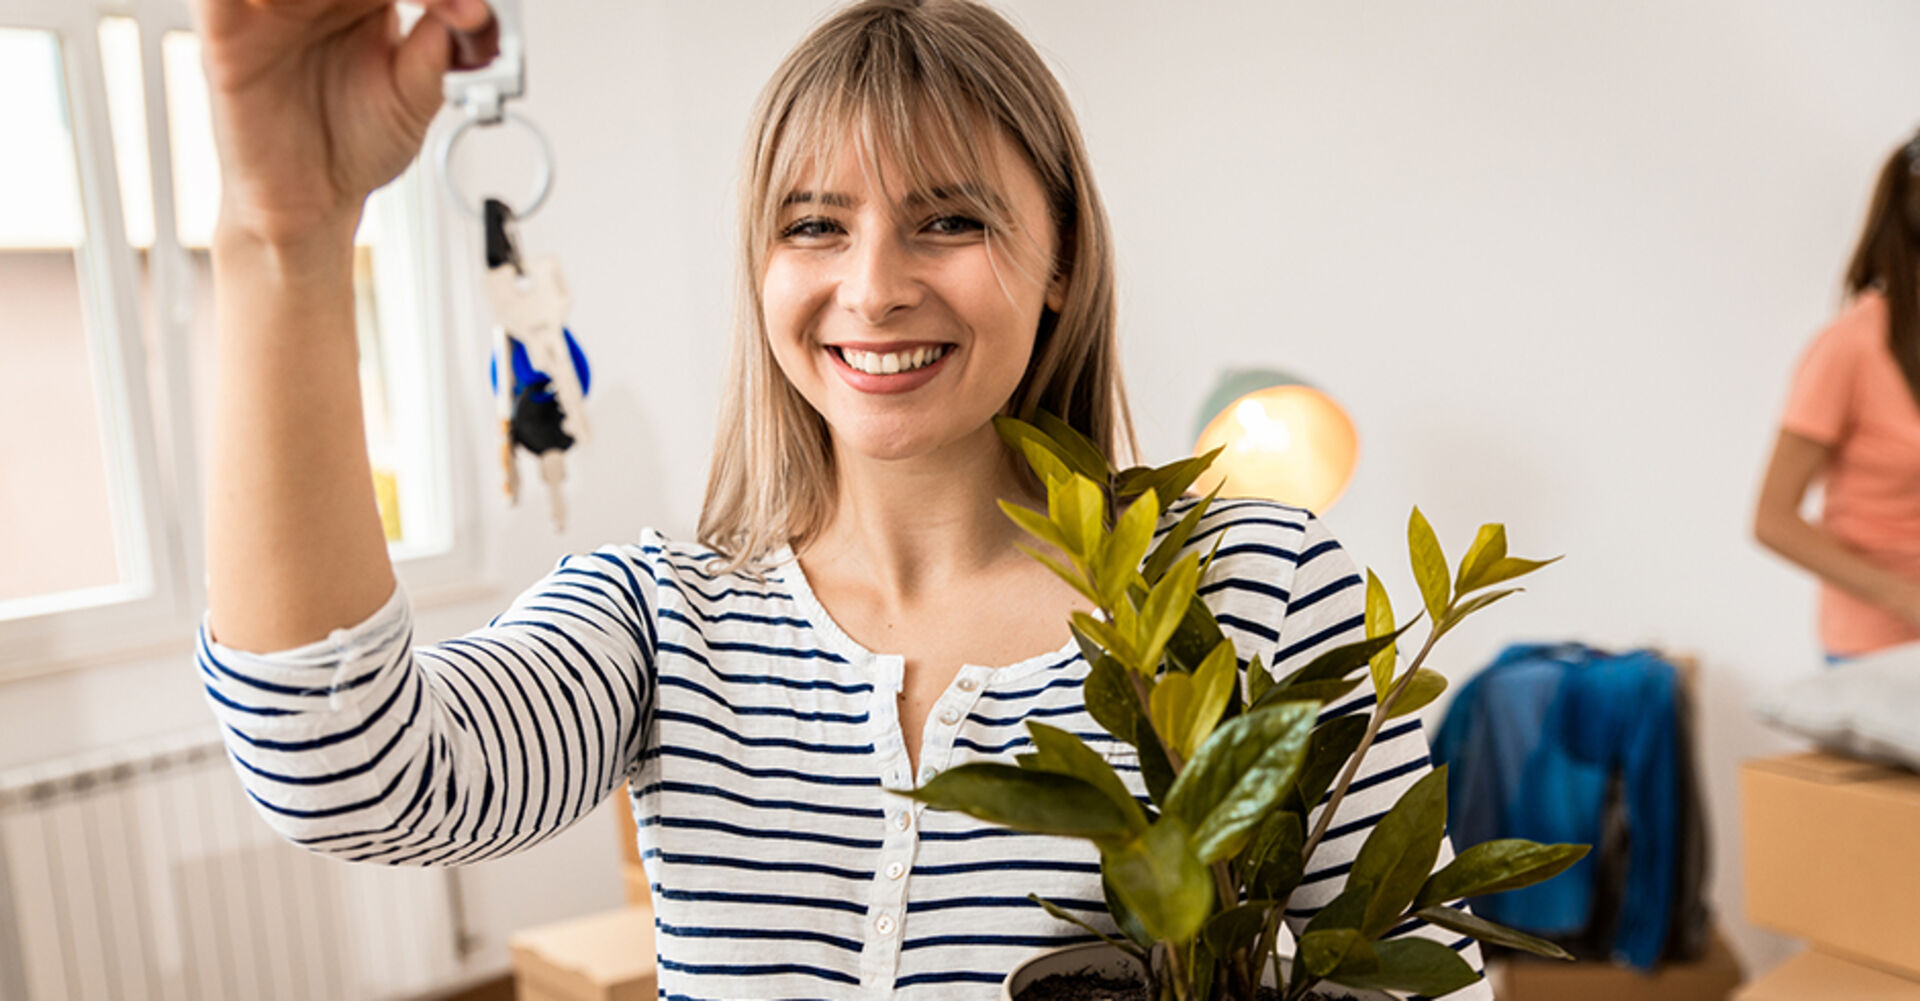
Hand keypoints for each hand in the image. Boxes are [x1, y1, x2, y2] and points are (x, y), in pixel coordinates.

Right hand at [191, 0, 498, 244]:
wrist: (313, 206)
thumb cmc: (356, 148)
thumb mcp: (414, 99)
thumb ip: (435, 52)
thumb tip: (471, 12)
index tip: (467, 16)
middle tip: (435, 6)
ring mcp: (267, 10)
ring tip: (374, 6)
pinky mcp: (226, 35)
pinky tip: (294, 8)